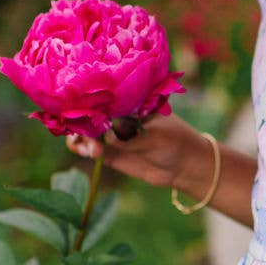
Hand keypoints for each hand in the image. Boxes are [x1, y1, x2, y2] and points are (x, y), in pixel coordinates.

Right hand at [66, 113, 207, 192]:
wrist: (185, 167)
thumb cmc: (175, 142)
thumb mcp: (156, 137)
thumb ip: (131, 138)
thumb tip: (106, 137)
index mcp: (129, 103)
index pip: (103, 98)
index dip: (88, 102)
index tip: (80, 109)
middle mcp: (117, 116)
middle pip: (89, 114)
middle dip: (81, 122)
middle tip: (85, 134)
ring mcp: (112, 134)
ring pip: (85, 132)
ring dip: (80, 137)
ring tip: (92, 149)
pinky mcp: (110, 153)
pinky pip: (90, 148)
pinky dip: (83, 148)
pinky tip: (89, 152)